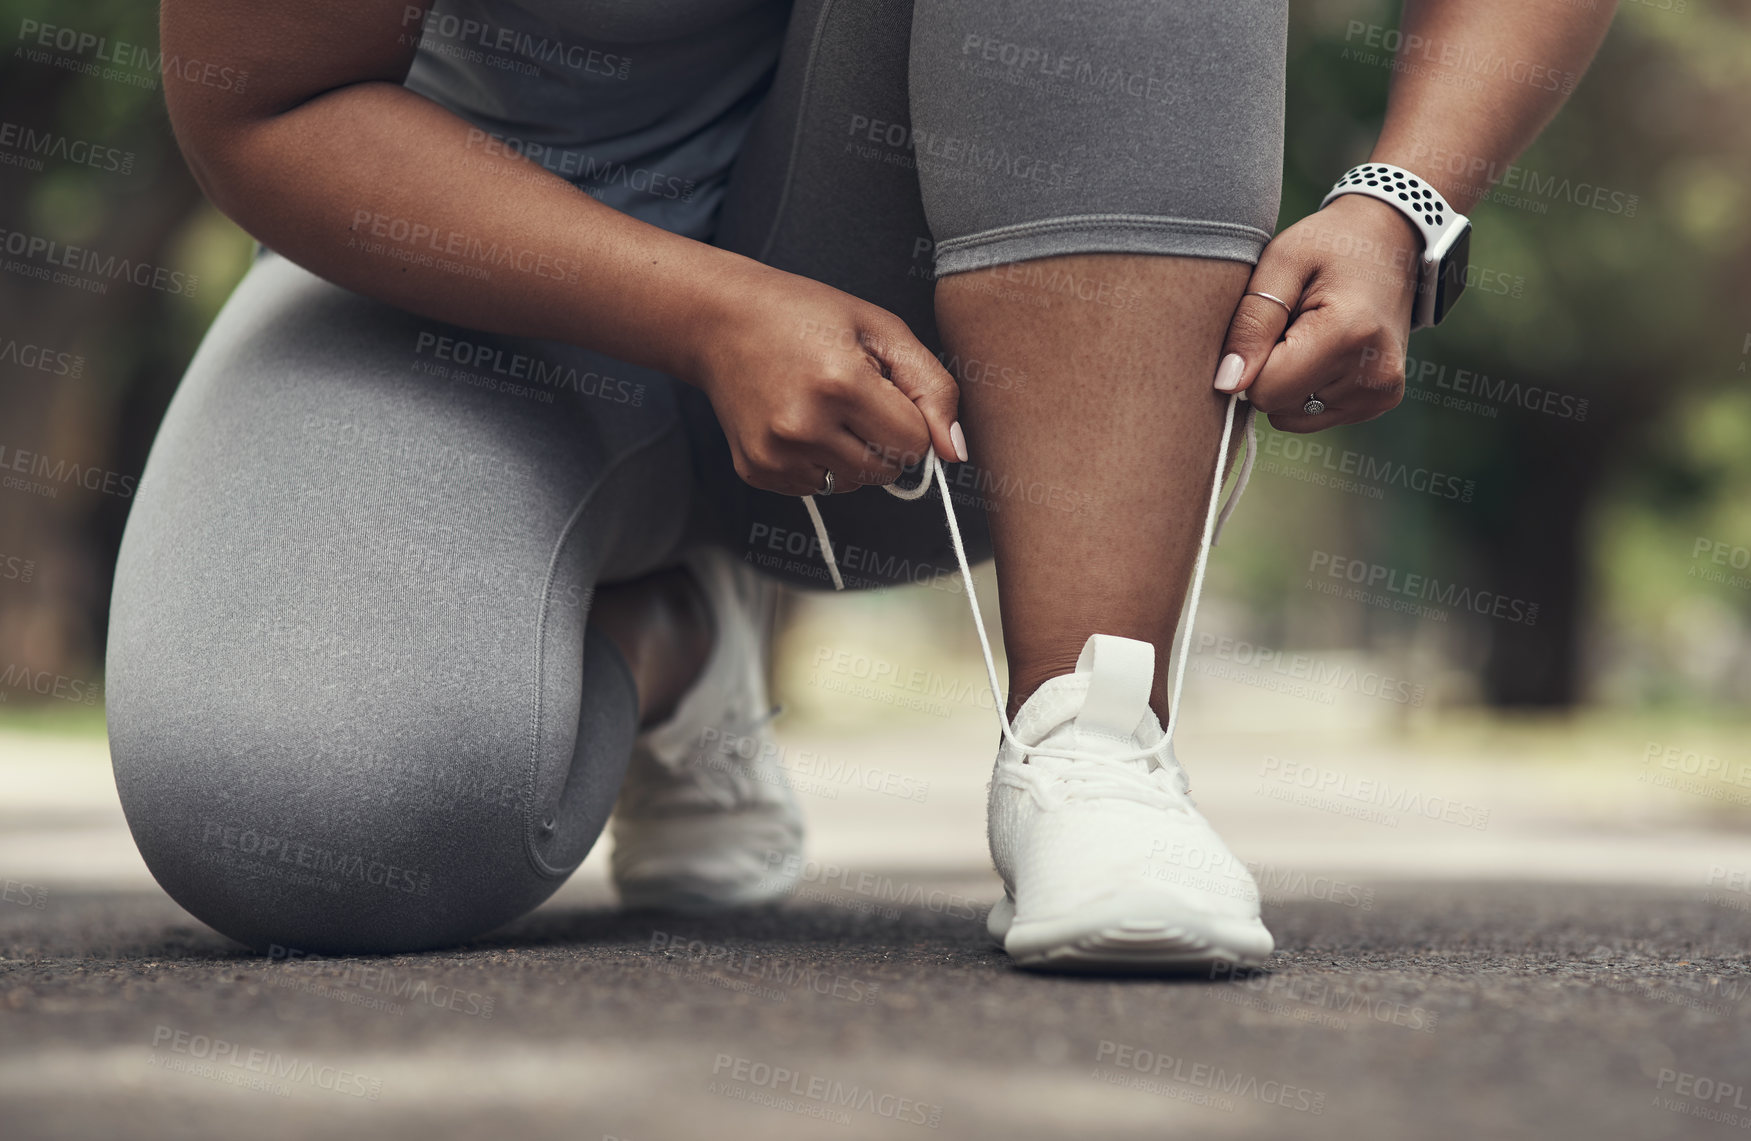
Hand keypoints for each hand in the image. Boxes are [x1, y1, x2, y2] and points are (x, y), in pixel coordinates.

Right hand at [690, 263, 964, 495]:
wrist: (718, 320)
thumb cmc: (805, 315)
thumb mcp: (881, 329)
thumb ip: (932, 388)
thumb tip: (956, 452)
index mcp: (840, 384)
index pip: (915, 444)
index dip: (910, 418)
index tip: (884, 389)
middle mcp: (803, 427)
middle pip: (887, 470)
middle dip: (885, 439)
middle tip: (853, 395)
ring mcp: (775, 455)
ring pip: (854, 485)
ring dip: (854, 454)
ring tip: (824, 406)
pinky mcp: (756, 471)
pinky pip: (817, 488)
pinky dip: (820, 462)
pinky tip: (799, 423)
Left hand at [1212, 194, 1420, 432]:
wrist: (1389, 242)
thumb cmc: (1329, 245)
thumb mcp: (1281, 262)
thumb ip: (1251, 322)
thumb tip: (1227, 383)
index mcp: (1349, 334)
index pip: (1265, 389)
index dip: (1252, 358)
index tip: (1271, 323)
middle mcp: (1373, 373)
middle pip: (1277, 404)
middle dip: (1270, 368)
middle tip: (1294, 323)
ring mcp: (1380, 393)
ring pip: (1292, 413)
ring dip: (1289, 379)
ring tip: (1312, 334)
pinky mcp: (1380, 401)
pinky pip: (1313, 415)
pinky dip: (1307, 388)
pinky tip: (1325, 352)